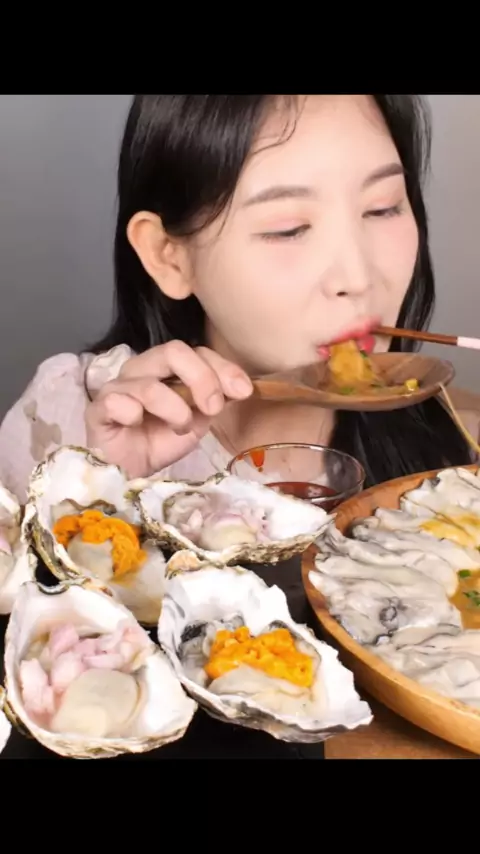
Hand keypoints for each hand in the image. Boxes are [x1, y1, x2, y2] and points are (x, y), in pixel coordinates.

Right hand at [85, 341, 252, 476]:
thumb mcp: (198, 420)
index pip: (195, 351)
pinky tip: (137, 425)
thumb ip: (215, 400)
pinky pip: (117, 402)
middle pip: (172, 351)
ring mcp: (118, 387)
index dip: (222, 367)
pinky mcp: (98, 409)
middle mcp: (141, 369)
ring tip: (180, 429)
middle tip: (213, 408)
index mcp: (166, 367)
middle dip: (202, 379)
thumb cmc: (161, 441)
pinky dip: (133, 415)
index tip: (243, 390)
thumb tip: (241, 387)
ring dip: (175, 410)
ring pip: (150, 384)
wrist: (131, 472)